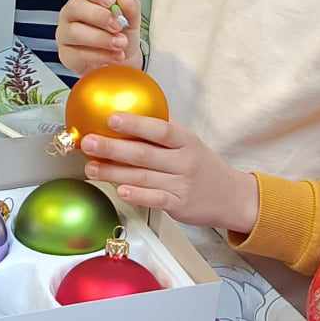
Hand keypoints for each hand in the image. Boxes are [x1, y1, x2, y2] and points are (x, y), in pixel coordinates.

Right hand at [58, 0, 141, 76]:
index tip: (112, 1)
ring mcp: (65, 35)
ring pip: (75, 32)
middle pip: (75, 6)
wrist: (123, 62)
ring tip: (121, 44)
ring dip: (101, 38)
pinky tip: (114, 56)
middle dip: (99, 16)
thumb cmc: (121, 35)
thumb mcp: (131, 20)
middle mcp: (70, 14)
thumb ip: (131, 7)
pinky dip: (100, 56)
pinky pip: (78, 54)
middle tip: (118, 26)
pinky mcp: (66, 55)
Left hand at [81, 113, 258, 235]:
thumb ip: (164, 132)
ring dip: (113, 173)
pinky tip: (119, 190)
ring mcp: (182, 184)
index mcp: (186, 140)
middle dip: (113, 147)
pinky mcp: (180, 205)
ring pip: (143, 177)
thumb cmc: (202, 166)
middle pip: (144, 153)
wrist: (231, 197)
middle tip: (88, 142)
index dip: (135, 123)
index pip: (159, 129)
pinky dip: (137, 195)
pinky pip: (155, 200)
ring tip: (91, 168)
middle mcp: (184, 161)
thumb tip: (130, 115)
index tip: (111, 118)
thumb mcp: (190, 143)